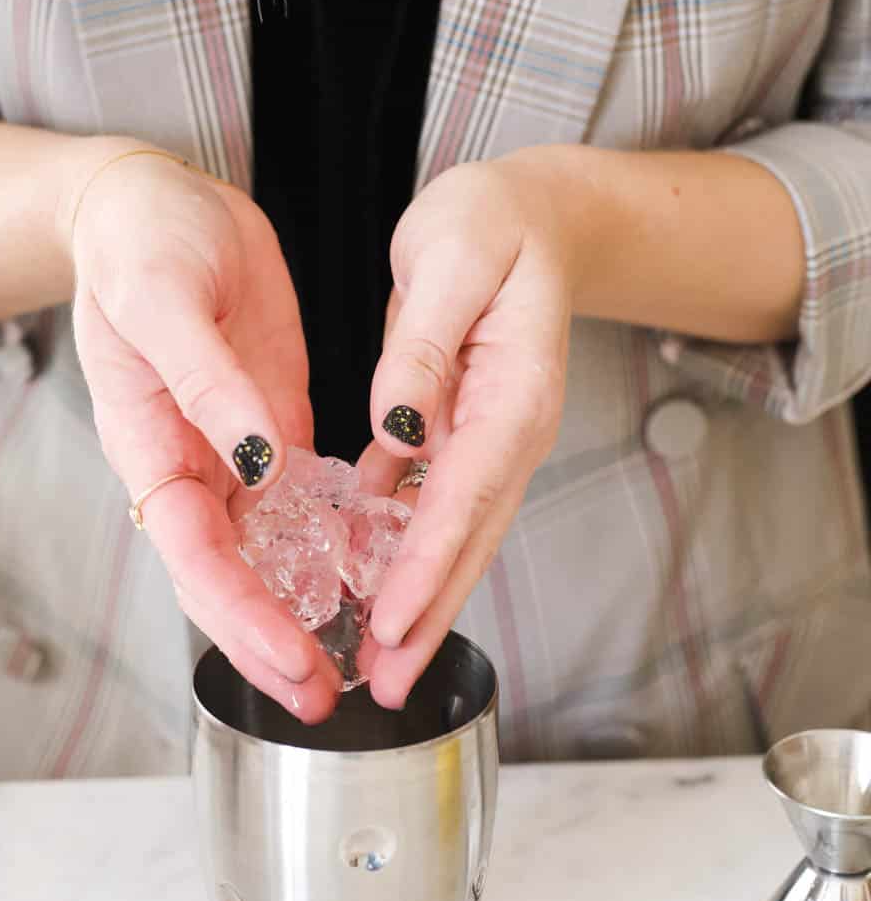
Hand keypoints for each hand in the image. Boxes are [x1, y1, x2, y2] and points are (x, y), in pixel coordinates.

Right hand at [64, 147, 340, 721]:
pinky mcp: (267, 424)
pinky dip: (324, 545)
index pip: (194, 555)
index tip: (292, 661)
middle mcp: (188, 464)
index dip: (240, 616)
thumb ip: (207, 381)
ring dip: (300, 609)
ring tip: (349, 660)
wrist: (151, 200)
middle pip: (226, 577)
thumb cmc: (138, 241)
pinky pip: (294, 505)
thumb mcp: (165, 297)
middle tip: (326, 697)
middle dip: (271, 642)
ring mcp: (229, 450)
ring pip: (262, 555)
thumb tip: (256, 459)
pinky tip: (363, 575)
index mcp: (148, 443)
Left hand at [358, 153, 575, 707]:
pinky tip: (368, 584)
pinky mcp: (463, 433)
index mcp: (513, 395)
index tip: (389, 624)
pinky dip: (403, 550)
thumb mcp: (453, 258)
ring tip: (379, 661)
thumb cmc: (494, 224)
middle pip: (467, 540)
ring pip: (452, 535)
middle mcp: (511, 431)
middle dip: (426, 617)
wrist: (532, 214)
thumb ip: (424, 346)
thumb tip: (396, 427)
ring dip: (418, 600)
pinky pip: (432, 505)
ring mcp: (492, 439)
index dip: (426, 567)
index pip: (463, 496)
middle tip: (387, 686)